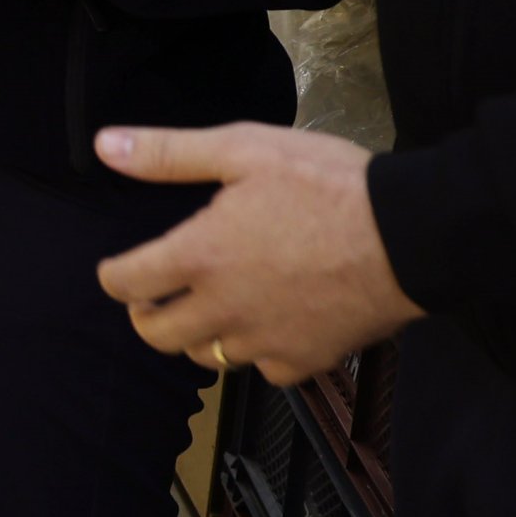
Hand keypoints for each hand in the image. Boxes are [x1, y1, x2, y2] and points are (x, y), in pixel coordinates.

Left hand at [90, 123, 422, 384]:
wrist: (408, 234)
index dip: (113, 276)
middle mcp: (224, 308)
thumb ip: (169, 153)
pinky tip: (266, 325)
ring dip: (199, 334)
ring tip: (210, 306)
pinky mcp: (305, 360)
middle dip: (146, 316)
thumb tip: (106, 146)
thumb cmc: (327, 185)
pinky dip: (257, 351)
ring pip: (209, 356)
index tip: (117, 271)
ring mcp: (265, 341)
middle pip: (158, 335)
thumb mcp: (243, 149)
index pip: (127, 283)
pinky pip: (263, 370)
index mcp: (201, 256)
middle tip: (156, 296)